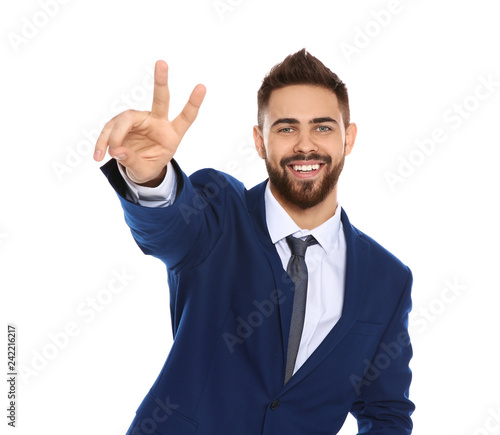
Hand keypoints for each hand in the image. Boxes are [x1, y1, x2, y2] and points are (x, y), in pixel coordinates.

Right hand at [93, 60, 205, 184]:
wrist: (137, 167)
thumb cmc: (148, 167)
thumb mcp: (144, 171)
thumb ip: (133, 161)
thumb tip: (117, 151)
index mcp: (172, 134)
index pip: (186, 117)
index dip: (193, 103)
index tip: (202, 87)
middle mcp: (158, 122)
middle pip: (160, 100)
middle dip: (161, 81)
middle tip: (162, 62)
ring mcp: (140, 120)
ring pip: (124, 120)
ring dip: (113, 137)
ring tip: (108, 154)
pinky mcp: (123, 122)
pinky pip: (110, 129)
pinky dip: (103, 141)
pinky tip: (99, 154)